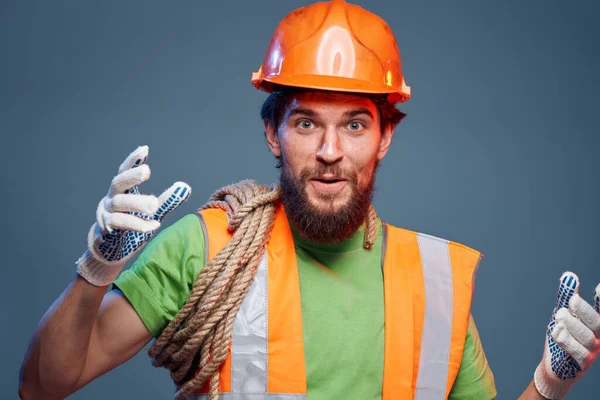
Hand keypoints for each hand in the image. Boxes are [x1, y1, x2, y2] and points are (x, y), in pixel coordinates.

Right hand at [76, 145, 190, 285]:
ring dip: (137, 203)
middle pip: (117, 183)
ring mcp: (106, 214)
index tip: (145, 149)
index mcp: (122, 192)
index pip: (124, 171)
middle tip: (147, 171)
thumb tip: (185, 186)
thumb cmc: (131, 226)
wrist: (111, 252)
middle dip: (131, 176)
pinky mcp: (106, 230)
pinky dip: (138, 224)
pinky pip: (120, 224)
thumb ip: (166, 200)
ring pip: (119, 204)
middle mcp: (111, 199)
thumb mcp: (151, 212)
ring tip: (154, 205)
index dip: (133, 160)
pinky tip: (154, 225)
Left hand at [534, 272, 599, 398]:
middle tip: (572, 300)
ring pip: (586, 338)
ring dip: (573, 325)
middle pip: (596, 323)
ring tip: (559, 314)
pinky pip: (577, 353)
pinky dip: (567, 341)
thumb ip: (567, 295)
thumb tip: (569, 275)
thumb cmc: (564, 334)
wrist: (555, 366)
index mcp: (596, 324)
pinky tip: (556, 331)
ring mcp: (591, 352)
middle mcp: (598, 338)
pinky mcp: (581, 364)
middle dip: (585, 311)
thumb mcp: (564, 312)